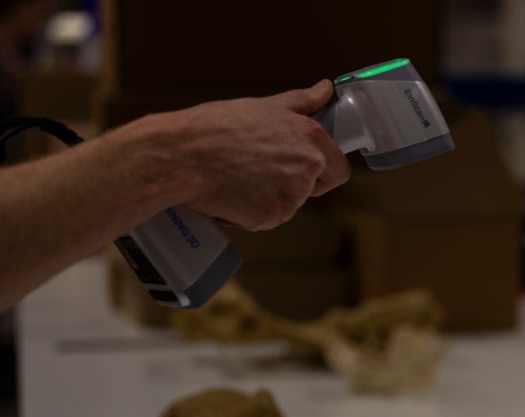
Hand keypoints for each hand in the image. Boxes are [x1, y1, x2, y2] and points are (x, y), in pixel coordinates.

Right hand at [153, 80, 351, 230]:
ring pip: (292, 203)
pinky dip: (257, 210)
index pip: (339, 168)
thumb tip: (324, 90)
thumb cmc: (218, 127)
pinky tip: (237, 191)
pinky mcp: (272, 217)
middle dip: (299, 183)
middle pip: (318, 187)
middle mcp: (308, 168)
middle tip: (266, 169)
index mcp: (311, 138)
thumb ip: (302, 102)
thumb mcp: (265, 106)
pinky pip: (272, 217)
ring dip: (275, 195)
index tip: (307, 165)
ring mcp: (292, 196)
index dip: (324, 168)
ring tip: (244, 175)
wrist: (184, 157)